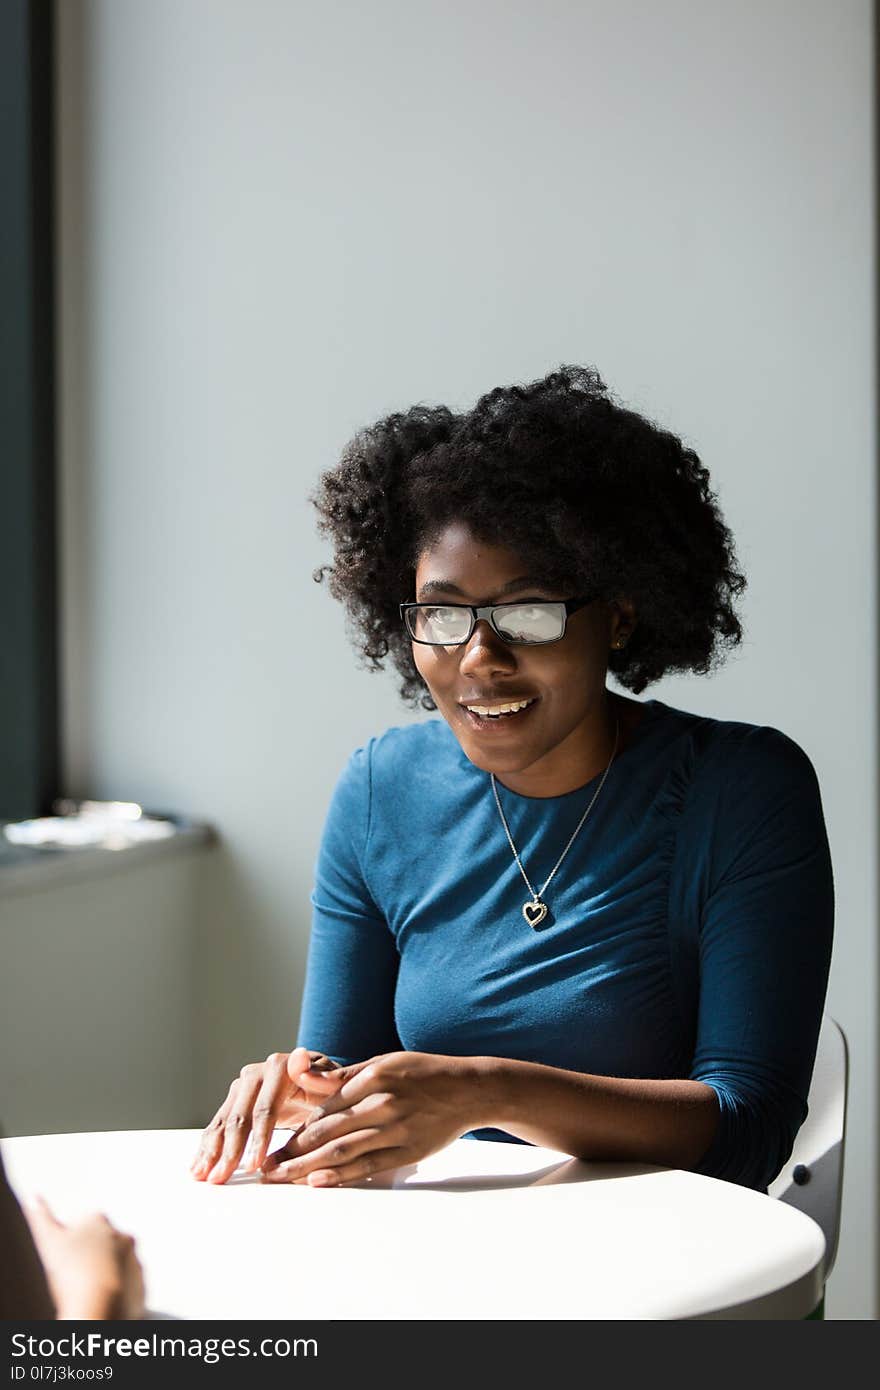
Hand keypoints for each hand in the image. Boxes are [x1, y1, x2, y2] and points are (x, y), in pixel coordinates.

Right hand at [26, 1197, 144, 1319]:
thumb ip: (41, 1217)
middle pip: (106, 1243)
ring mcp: (134, 1261)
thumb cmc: (71, 1270)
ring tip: (87, 1292)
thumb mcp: (49, 1240)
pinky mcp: (141, 1286)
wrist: (99, 1305)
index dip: (76, 1240)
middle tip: (75, 1275)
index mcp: (100, 1222)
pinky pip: (129, 1288)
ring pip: (119, 1265)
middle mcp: (123, 1237)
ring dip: (107, 1274)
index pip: (88, 1223)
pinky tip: (101, 1302)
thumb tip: (32, 1196)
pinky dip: (118, 1293)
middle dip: (94, 1255)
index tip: (66, 1255)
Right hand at [191, 1048, 344, 1183]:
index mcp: (280, 1067)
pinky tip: (199, 1166)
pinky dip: (208, 1146)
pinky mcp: (234, 1100)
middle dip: (231, 1150)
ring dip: (213, 1151)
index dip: (259, 1138)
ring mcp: (242, 1087)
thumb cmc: (332, 1088)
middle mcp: (255, 1073)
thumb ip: (325, 1075)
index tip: (255, 1165)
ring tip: (204, 1176)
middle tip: (223, 1178)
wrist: (320, 1083)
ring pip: (224, 1121)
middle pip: (239, 1116)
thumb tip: (300, 1062)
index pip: (266, 1108)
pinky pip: (218, 1125)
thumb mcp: (337, 1083)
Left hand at [261, 1050, 480, 1186]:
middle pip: (326, 1132)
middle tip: (265, 1168)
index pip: (323, 1108)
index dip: (295, 1127)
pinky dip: (341, 1176)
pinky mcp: (408, 1152)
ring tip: (281, 1178)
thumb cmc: (422, 1074)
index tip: (270, 1140)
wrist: (468, 1090)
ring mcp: (396, 1130)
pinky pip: (368, 1166)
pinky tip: (317, 1182)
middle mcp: (382, 1103)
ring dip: (306, 1167)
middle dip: (291, 1151)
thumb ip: (343, 1075)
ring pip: (342, 1151)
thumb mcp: (384, 1062)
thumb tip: (301, 1074)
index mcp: (373, 1077)